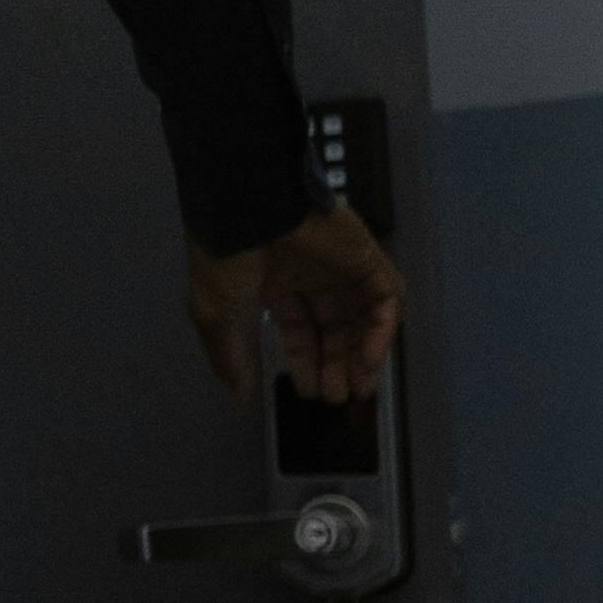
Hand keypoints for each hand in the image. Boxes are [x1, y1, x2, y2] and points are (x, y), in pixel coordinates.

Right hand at [185, 198, 404, 407]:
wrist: (249, 205)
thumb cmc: (225, 254)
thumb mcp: (216, 315)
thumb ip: (231, 358)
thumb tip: (239, 397)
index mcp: (272, 283)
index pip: (297, 329)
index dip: (304, 361)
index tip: (308, 390)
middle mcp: (308, 274)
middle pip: (332, 328)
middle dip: (333, 364)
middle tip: (335, 395)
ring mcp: (339, 265)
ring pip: (362, 317)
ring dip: (361, 356)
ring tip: (357, 388)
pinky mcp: (366, 258)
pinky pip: (385, 300)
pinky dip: (381, 333)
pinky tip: (365, 360)